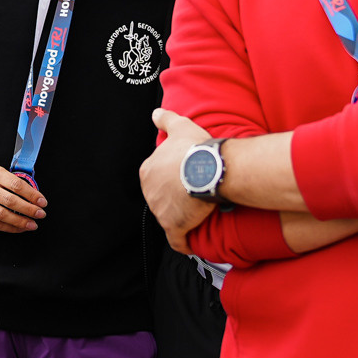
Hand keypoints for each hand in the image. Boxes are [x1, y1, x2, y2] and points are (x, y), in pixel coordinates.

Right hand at [0, 164, 44, 232]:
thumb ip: (13, 182)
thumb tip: (35, 197)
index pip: (16, 185)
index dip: (32, 195)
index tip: (42, 202)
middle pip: (10, 201)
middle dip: (29, 210)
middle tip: (41, 214)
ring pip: (2, 215)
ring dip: (20, 222)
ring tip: (32, 224)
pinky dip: (9, 228)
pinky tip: (19, 228)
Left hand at [142, 108, 217, 253]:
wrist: (209, 168)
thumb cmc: (195, 148)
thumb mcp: (179, 126)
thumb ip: (165, 119)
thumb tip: (155, 113)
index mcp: (148, 171)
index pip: (157, 178)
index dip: (172, 179)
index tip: (186, 178)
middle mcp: (149, 192)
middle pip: (162, 199)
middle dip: (174, 199)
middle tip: (195, 195)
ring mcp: (160, 211)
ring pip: (169, 217)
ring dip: (181, 218)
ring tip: (199, 213)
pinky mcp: (174, 227)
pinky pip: (177, 241)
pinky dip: (183, 243)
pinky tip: (191, 243)